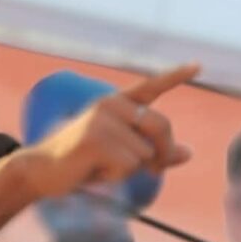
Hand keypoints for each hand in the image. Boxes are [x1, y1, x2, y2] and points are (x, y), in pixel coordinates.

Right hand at [22, 63, 198, 197]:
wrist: (42, 171)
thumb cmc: (82, 163)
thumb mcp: (122, 156)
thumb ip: (153, 152)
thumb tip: (188, 153)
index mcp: (116, 103)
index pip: (150, 87)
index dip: (174, 76)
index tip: (198, 65)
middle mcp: (110, 104)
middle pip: (161, 126)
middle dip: (163, 154)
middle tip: (155, 171)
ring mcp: (101, 119)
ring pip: (145, 152)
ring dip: (130, 169)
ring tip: (101, 166)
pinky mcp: (95, 139)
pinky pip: (128, 165)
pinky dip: (116, 176)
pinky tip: (94, 170)